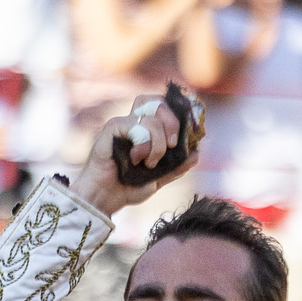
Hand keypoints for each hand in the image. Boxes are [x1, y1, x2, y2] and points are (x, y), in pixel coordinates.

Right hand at [73, 92, 198, 216]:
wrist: (105, 199)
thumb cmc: (126, 188)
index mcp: (145, 131)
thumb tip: (196, 154)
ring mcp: (123, 124)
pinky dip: (142, 144)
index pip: (163, 107)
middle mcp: (134, 123)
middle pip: (158, 102)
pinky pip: (136, 126)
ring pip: (151, 118)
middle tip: (171, 144)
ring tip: (148, 164)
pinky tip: (135, 159)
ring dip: (157, 144)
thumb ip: (176, 167)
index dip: (177, 113)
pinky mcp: (112, 128)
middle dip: (173, 123)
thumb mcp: (158, 179)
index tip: (188, 132)